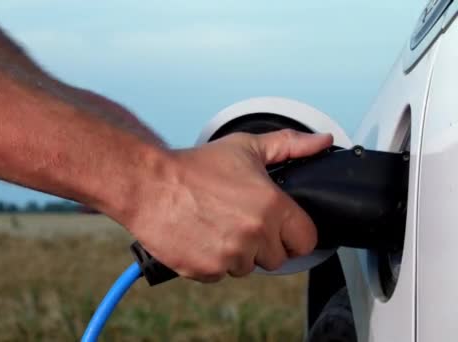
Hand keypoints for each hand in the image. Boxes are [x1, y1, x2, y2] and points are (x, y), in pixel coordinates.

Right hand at [126, 129, 332, 281]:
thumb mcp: (245, 147)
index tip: (278, 227)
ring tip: (214, 225)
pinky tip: (199, 236)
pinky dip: (211, 261)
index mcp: (272, 206)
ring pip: (246, 268)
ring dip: (235, 254)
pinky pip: (219, 275)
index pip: (306, 240)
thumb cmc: (194, 166)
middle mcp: (254, 234)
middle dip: (262, 244)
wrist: (149, 184)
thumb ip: (289, 145)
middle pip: (276, 258)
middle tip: (238, 220)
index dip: (292, 233)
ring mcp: (229, 255)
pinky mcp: (205, 269)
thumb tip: (322, 141)